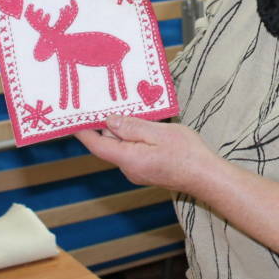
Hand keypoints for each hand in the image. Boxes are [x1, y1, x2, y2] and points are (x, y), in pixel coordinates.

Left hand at [75, 116, 217, 193]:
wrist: (206, 177)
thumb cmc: (186, 154)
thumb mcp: (159, 133)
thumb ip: (132, 127)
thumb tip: (110, 122)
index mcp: (128, 158)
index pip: (97, 145)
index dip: (83, 131)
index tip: (72, 117)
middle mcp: (128, 168)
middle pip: (110, 143)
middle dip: (112, 124)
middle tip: (115, 102)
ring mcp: (138, 171)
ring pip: (124, 146)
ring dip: (128, 130)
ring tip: (141, 113)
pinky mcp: (147, 170)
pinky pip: (134, 151)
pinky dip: (137, 138)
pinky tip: (150, 128)